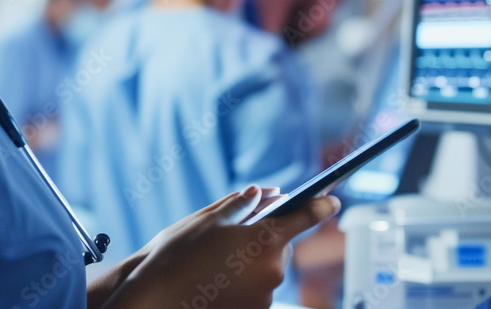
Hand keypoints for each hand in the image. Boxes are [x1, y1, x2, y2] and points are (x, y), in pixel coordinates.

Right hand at [101, 185, 339, 307]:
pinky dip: (244, 281)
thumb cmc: (180, 253)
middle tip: (233, 237)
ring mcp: (266, 296)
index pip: (304, 217)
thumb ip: (243, 204)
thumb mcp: (209, 219)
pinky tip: (218, 279)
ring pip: (268, 269)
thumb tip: (267, 193)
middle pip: (280, 246)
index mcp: (264, 240)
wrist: (158, 296)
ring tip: (216, 263)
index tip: (332, 201)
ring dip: (252, 262)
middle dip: (264, 238)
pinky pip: (258, 289)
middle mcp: (272, 270)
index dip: (321, 206)